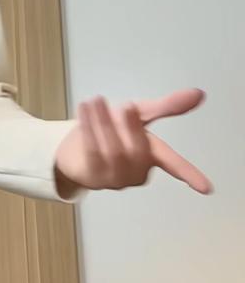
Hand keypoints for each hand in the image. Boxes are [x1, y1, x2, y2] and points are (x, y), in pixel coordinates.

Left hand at [54, 89, 212, 196]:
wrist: (76, 143)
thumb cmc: (114, 129)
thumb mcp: (143, 113)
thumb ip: (168, 107)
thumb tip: (199, 94)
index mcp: (152, 157)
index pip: (174, 165)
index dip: (189, 175)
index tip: (206, 188)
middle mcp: (136, 172)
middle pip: (139, 151)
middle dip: (131, 127)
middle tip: (124, 105)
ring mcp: (114, 179)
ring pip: (114, 151)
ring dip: (105, 124)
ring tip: (96, 101)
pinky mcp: (92, 178)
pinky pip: (93, 152)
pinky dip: (89, 130)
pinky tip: (85, 110)